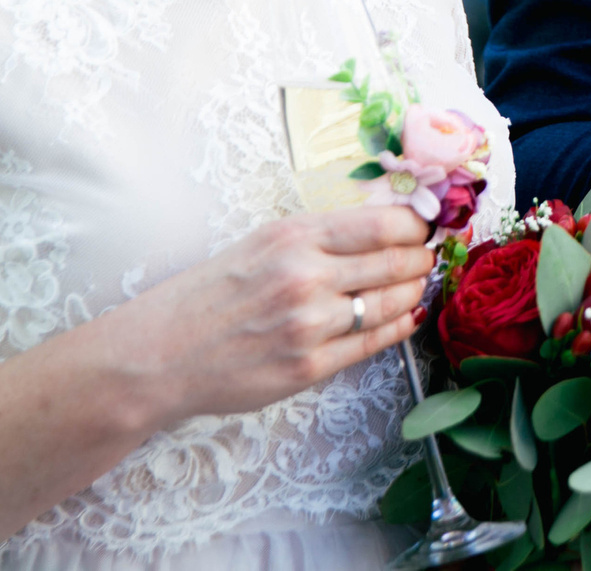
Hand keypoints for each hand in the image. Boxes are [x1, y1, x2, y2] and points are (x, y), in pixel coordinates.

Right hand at [98, 205, 436, 427]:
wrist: (161, 354)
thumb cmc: (210, 294)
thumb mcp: (262, 243)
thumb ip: (319, 235)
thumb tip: (383, 226)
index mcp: (294, 236)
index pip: (384, 223)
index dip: (417, 225)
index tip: (427, 225)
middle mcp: (306, 277)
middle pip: (396, 262)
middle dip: (422, 258)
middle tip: (429, 256)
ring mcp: (309, 325)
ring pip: (391, 303)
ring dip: (414, 291)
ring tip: (416, 283)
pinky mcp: (309, 366)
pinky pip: (373, 343)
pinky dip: (398, 326)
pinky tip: (405, 315)